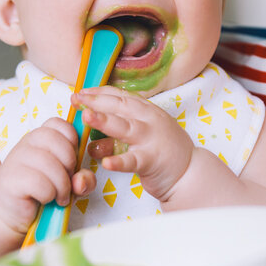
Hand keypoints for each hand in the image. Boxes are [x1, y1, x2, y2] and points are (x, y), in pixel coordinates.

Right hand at [0, 117, 95, 233]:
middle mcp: (26, 143)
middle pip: (57, 141)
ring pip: (49, 163)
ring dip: (62, 184)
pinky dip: (49, 194)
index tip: (71, 161)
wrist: (13, 213)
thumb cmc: (44, 192)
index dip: (72, 141)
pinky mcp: (10, 180)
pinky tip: (46, 200)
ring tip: (60, 196)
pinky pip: (38, 182)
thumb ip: (84, 179)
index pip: (59, 124)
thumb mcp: (71, 182)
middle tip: (68, 181)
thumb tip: (81, 181)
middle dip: (70, 163)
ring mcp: (16, 159)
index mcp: (40, 137)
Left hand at [72, 86, 193, 201]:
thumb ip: (118, 128)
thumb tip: (91, 121)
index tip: (81, 92)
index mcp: (147, 110)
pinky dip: (119, 162)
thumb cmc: (162, 151)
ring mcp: (151, 139)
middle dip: (96, 101)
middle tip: (75, 99)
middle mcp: (149, 120)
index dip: (99, 92)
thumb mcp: (141, 133)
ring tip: (86, 117)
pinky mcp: (152, 161)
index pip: (120, 96)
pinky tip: (106, 163)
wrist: (190, 173)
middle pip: (120, 106)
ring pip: (125, 128)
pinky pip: (133, 160)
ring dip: (104, 121)